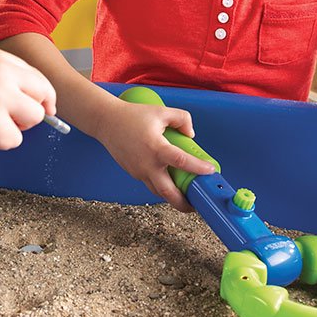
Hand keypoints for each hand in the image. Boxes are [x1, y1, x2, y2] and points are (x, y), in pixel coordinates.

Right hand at [0, 48, 55, 149]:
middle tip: (9, 120)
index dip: (43, 98)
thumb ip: (9, 81)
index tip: (43, 109)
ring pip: (33, 120)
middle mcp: (3, 75)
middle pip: (42, 99)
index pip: (40, 80)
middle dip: (30, 114)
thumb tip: (43, 105)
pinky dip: (0, 142)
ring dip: (15, 129)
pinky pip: (14, 140)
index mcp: (2, 60)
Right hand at [92, 98, 215, 210]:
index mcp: (156, 148)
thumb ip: (182, 119)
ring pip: (158, 192)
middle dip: (183, 204)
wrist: (106, 122)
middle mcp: (147, 165)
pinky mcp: (134, 173)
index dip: (198, 167)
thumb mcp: (161, 111)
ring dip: (172, 198)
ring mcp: (139, 172)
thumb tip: (191, 135)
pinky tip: (170, 181)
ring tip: (186, 196)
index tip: (210, 170)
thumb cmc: (132, 116)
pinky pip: (150, 184)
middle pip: (168, 193)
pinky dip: (162, 186)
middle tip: (196, 205)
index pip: (181, 162)